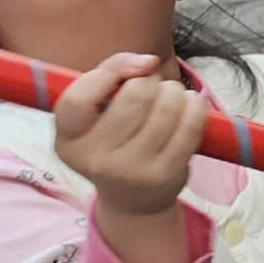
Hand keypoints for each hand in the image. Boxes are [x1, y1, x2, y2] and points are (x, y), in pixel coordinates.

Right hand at [53, 54, 205, 219]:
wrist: (132, 200)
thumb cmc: (113, 141)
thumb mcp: (95, 113)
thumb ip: (109, 73)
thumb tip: (147, 62)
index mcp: (69, 141)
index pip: (78, 98)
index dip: (108, 72)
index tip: (131, 69)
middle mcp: (95, 159)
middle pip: (134, 95)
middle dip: (150, 80)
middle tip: (152, 87)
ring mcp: (132, 170)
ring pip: (166, 107)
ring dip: (174, 91)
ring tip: (171, 95)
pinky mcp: (165, 175)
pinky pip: (189, 127)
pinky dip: (194, 106)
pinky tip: (189, 105)